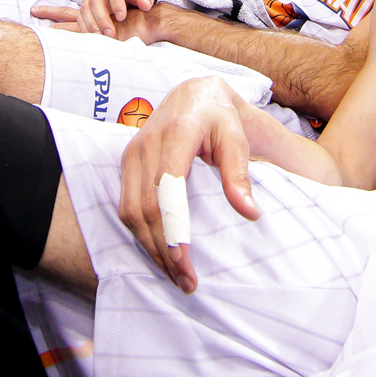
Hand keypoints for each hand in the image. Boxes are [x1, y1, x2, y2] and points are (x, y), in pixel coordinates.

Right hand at [67, 0, 159, 38]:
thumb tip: (144, 4)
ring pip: (86, 7)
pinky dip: (86, 25)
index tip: (122, 18)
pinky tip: (95, 35)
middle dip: (102, 18)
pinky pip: (81, 14)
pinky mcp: (86, 1)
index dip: (116, 2)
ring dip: (92, 23)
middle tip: (111, 33)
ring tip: (102, 36)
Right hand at [119, 77, 259, 293]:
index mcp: (176, 134)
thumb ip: (240, 174)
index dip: (172, 228)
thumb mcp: (238, 138)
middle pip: (146, 207)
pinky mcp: (127, 163)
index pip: (167, 189)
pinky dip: (141, 234)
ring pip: (130, 211)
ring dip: (149, 247)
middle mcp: (146, 143)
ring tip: (174, 275)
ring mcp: (132, 153)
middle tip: (186, 282)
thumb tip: (249, 212)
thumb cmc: (220, 118)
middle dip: (163, 249)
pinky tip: (160, 253)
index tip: (185, 262)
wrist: (194, 95)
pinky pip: (126, 206)